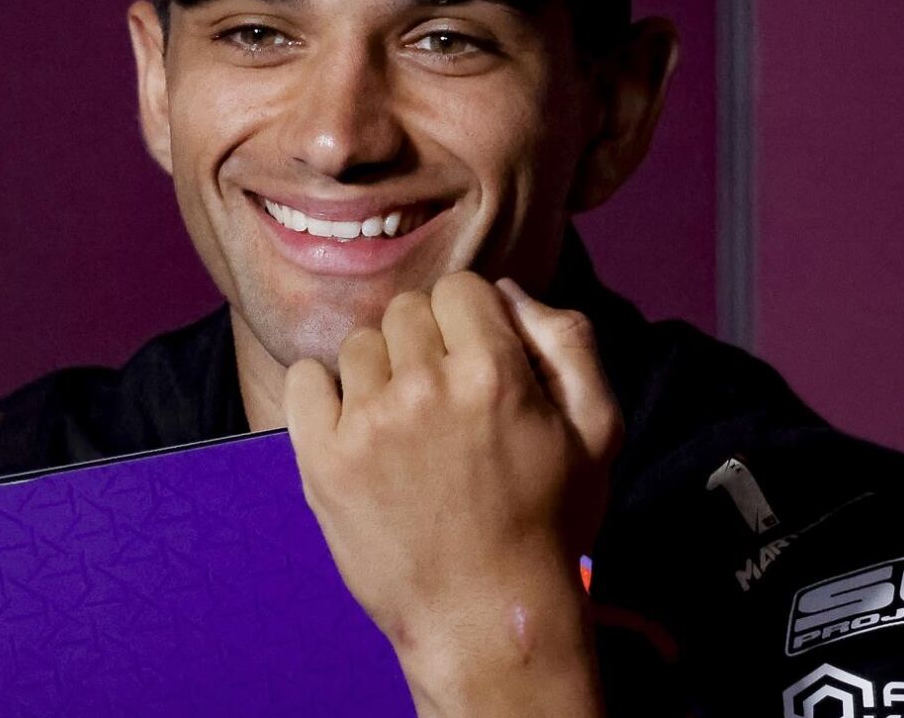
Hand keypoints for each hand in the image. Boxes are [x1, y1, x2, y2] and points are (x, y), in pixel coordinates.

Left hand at [282, 272, 621, 717]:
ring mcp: (367, 423)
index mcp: (493, 371)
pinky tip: (355, 427)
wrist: (485, 616)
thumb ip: (568, 341)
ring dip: (381, 373)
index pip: (461, 288)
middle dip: (427, 343)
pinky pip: (305, 379)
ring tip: (407, 427)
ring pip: (360, 345)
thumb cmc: (549, 523)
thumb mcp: (598, 430)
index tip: (476, 363)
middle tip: (444, 402)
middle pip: (407, 310)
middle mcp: (425, 386)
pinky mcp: (323, 459)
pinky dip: (323, 392)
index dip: (472, 321)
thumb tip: (509, 291)